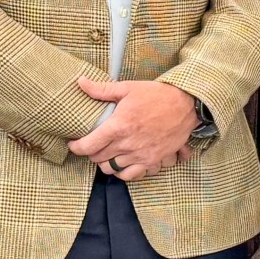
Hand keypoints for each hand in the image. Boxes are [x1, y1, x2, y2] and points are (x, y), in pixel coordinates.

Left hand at [69, 78, 200, 177]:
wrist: (185, 105)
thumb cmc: (156, 95)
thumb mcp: (128, 88)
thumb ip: (101, 90)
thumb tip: (80, 82)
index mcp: (118, 126)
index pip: (88, 146)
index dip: (76, 147)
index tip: (74, 143)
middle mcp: (127, 144)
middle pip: (98, 159)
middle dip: (91, 153)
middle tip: (93, 145)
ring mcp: (140, 155)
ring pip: (112, 169)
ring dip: (106, 163)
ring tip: (107, 154)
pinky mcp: (152, 161)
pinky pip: (131, 176)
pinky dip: (123, 173)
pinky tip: (122, 164)